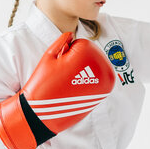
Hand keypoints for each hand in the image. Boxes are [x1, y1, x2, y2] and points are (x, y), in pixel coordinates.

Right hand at [0, 34, 115, 148]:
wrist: (44, 114)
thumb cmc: (43, 84)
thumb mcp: (49, 57)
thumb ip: (62, 42)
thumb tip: (71, 34)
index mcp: (87, 52)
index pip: (82, 44)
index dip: (68, 53)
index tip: (61, 65)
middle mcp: (101, 64)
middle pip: (92, 54)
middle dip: (79, 61)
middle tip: (65, 76)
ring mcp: (106, 79)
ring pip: (97, 66)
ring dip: (86, 71)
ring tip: (71, 83)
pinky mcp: (106, 91)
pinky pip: (101, 79)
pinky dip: (91, 81)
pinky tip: (78, 89)